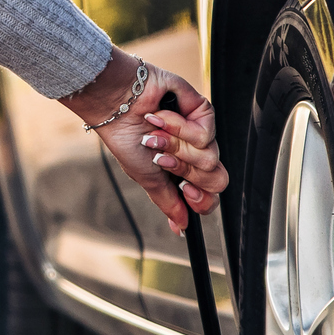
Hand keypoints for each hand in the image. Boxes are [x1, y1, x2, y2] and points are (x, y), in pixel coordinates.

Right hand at [62, 49, 226, 233]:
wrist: (117, 107)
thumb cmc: (125, 139)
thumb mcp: (146, 177)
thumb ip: (167, 201)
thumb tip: (180, 227)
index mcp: (182, 171)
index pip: (209, 194)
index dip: (202, 199)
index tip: (185, 191)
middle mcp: (194, 154)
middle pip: (216, 179)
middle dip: (185, 170)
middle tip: (161, 159)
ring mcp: (201, 133)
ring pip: (210, 157)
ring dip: (175, 148)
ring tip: (154, 135)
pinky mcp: (203, 112)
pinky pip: (206, 134)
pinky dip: (179, 129)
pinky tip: (159, 118)